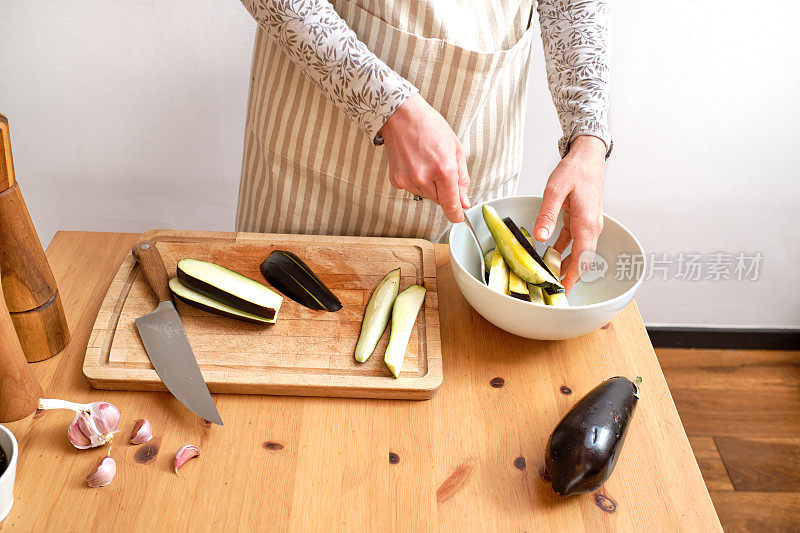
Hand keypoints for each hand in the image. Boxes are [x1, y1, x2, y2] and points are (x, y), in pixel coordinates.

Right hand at [380, 94, 469, 222]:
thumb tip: (464, 201)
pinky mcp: (397, 180)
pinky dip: (416, 181)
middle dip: (444, 190)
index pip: (451, 205)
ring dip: (429, 185)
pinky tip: (414, 164)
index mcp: (444, 170)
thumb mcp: (455, 148)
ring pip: (426, 195)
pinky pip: (412, 189)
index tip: (459, 217)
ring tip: (425, 162)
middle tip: (440, 168)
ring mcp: (408, 180)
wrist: (401, 116)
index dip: (457, 214)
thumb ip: (462, 178)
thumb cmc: (429, 127)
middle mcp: (424, 178)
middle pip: (439, 200)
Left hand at [533, 135, 606, 293]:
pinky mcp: (582, 220)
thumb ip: (547, 215)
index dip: (572, 277)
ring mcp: (587, 224)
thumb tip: (539, 237)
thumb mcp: (555, 191)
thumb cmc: (575, 170)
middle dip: (569, 277)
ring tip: (550, 277)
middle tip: (554, 291)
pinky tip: (549, 256)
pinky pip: (573, 241)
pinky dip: (562, 251)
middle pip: (582, 260)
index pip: (582, 259)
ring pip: (578, 252)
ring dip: (565, 265)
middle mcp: (591, 227)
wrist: (588, 156)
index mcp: (587, 224)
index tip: (563, 291)